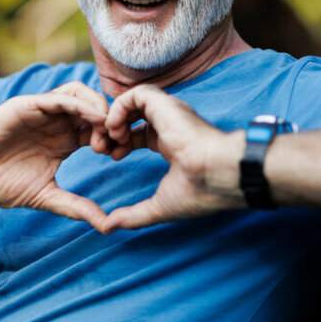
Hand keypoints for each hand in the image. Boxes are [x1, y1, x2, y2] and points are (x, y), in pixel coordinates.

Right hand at [0, 82, 110, 231]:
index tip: (120, 156)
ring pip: (80, 94)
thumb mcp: (45, 197)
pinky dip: (80, 103)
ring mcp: (42, 112)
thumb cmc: (0, 184)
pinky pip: (59, 96)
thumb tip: (106, 225)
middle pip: (95, 107)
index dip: (114, 138)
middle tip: (117, 142)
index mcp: (64, 140)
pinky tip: (92, 118)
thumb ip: (75, 206)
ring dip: (99, 107)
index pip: (98, 129)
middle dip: (111, 121)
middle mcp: (56, 122)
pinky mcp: (27, 105)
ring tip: (106, 129)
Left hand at [99, 85, 245, 232]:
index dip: (121, 143)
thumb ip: (133, 216)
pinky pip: (134, 94)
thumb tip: (108, 227)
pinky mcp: (164, 104)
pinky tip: (116, 129)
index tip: (113, 158)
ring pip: (131, 102)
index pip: (140, 134)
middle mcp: (170, 123)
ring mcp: (167, 112)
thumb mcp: (160, 206)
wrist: (219, 174)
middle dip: (112, 130)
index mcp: (172, 143)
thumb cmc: (200, 191)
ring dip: (113, 118)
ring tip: (109, 138)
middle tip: (101, 148)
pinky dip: (119, 108)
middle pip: (132, 116)